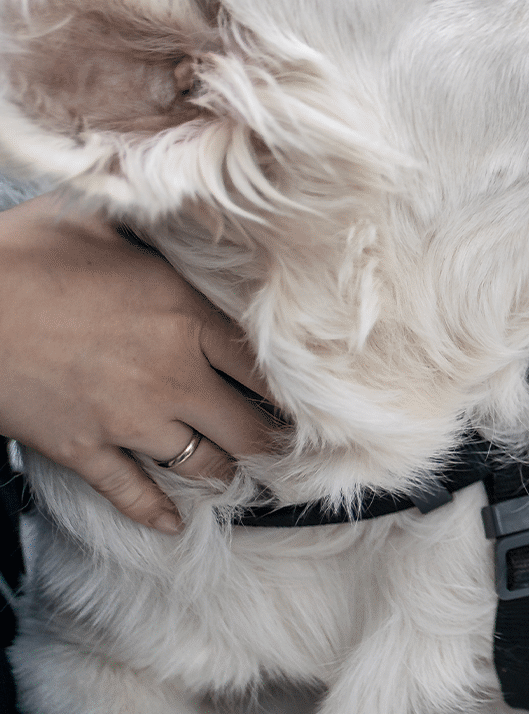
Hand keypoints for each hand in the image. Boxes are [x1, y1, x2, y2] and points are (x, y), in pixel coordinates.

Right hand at [0, 193, 278, 532]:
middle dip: (271, 440)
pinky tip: (172, 524)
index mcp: (186, 316)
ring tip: (238, 472)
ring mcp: (127, 419)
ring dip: (223, 471)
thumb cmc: (23, 253)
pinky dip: (155, 512)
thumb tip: (195, 189)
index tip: (314, 401)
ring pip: (202, 465)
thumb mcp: (100, 218)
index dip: (295, 389)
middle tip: (288, 448)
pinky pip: (131, 493)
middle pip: (249, 427)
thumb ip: (156, 219)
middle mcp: (171, 375)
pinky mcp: (81, 449)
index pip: (266, 367)